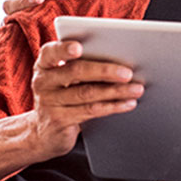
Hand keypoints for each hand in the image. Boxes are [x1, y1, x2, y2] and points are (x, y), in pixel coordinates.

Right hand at [28, 39, 142, 158]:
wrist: (44, 132)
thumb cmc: (62, 96)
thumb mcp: (64, 79)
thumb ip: (82, 66)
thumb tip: (120, 60)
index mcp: (45, 64)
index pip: (51, 52)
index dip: (64, 49)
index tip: (78, 48)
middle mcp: (43, 81)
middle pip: (76, 72)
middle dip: (105, 71)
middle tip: (128, 73)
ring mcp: (49, 102)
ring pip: (87, 93)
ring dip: (116, 91)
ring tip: (136, 89)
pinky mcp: (60, 120)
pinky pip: (91, 111)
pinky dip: (113, 106)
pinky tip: (128, 103)